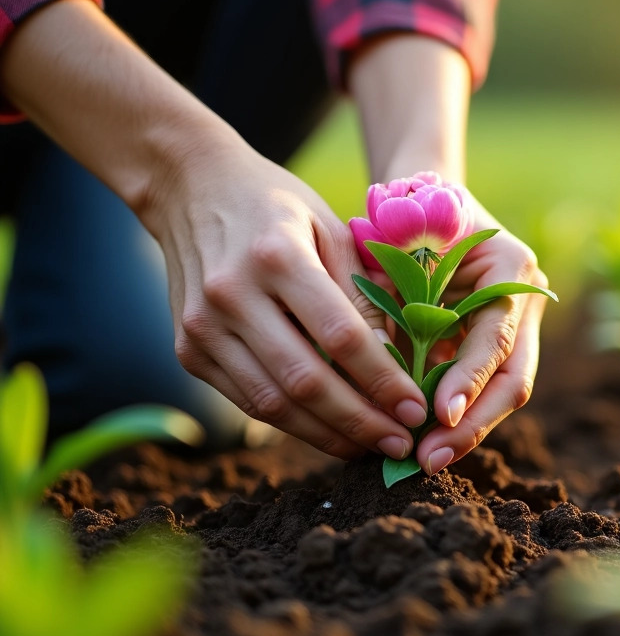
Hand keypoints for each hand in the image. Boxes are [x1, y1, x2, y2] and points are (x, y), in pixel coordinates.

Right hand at [143, 144, 429, 459]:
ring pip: (272, 403)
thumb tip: (401, 359)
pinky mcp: (187, 350)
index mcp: (277, 256)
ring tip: (372, 446)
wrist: (190, 189)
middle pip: (305, 380)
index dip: (382, 380)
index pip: (340, 336)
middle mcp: (232, 295)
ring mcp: (201, 328)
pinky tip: (330, 431)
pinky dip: (292, 422)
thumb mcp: (331, 228)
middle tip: (401, 444)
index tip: (416, 409)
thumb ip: (364, 291)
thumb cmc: (278, 206)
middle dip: (359, 422)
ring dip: (328, 435)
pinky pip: (247, 400)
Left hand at [414, 196, 548, 474]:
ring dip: (465, 429)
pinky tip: (423, 443)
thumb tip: (389, 376)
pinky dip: (455, 418)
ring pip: (504, 392)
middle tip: (428, 457)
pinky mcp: (495, 344)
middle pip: (514, 378)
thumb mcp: (398, 253)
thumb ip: (399, 304)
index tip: (437, 414)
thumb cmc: (403, 217)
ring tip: (422, 459)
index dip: (469, 380)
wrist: (420, 197)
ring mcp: (518, 324)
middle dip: (472, 424)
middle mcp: (526, 298)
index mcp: (512, 266)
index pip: (497, 337)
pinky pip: (483, 389)